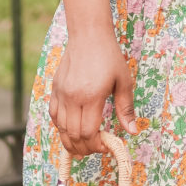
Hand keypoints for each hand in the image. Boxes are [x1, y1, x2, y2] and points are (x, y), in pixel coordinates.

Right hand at [50, 29, 136, 158]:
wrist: (88, 35)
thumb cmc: (109, 57)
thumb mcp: (123, 82)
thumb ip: (125, 108)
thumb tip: (132, 132)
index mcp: (91, 96)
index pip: (88, 132)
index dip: (96, 145)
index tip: (105, 146)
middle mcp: (72, 97)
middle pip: (73, 134)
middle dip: (84, 147)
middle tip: (94, 150)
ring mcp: (61, 93)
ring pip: (60, 127)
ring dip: (70, 141)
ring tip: (81, 148)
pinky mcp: (55, 89)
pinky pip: (53, 114)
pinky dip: (60, 127)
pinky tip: (69, 131)